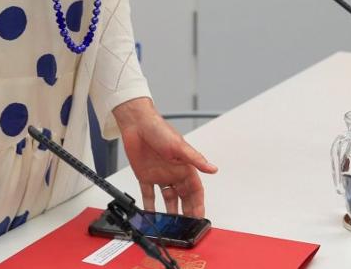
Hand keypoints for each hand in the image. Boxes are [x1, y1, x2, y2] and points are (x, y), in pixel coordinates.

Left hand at [114, 98, 217, 216]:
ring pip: (169, 198)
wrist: (137, 124)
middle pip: (184, 197)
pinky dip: (150, 205)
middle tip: (188, 227)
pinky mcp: (146, 175)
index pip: (195, 190)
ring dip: (171, 211)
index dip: (198, 204)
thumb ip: (196, 160)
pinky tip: (151, 215)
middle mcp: (174, 172)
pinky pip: (149, 194)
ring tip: (172, 226)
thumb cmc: (160, 130)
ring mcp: (160, 175)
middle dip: (188, 212)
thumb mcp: (179, 147)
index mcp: (185, 166)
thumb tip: (213, 169)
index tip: (200, 217)